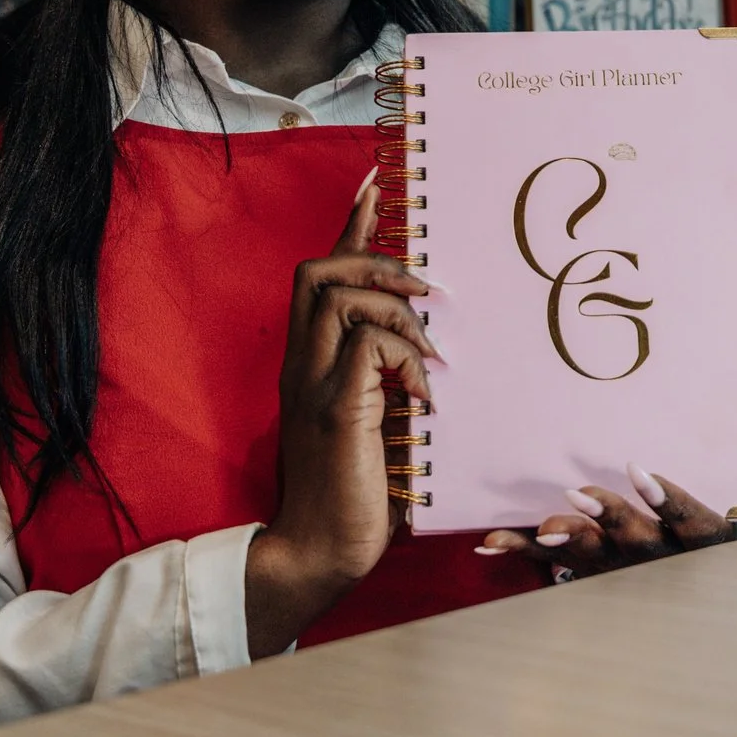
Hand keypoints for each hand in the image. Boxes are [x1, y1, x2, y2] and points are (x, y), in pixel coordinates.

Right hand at [246, 179, 435, 657]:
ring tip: (428, 347)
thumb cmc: (355, 494)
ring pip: (337, 294)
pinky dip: (403, 355)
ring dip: (394, 306)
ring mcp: (314, 385)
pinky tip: (423, 394)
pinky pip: (366, 345)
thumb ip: (387, 380)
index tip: (381, 184)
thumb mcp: (375, 421)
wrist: (319, 552)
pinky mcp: (336, 409)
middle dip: (373, 259)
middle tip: (424, 288)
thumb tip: (432, 346)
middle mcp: (303, 366)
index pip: (323, 277)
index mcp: (311, 365)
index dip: (353, 226)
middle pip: (317, 271)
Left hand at [480, 363, 736, 582]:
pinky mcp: (595, 573)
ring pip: (596, 562)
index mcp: (710, 533)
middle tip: (575, 494)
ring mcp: (630, 572)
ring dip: (567, 544)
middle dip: (608, 521)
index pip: (692, 519)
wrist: (714, 570)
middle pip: (640, 547)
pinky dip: (525, 555)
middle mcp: (669, 560)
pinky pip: (556, 570)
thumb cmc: (729, 499)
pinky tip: (492, 541)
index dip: (667, 500)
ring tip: (541, 525)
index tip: (639, 470)